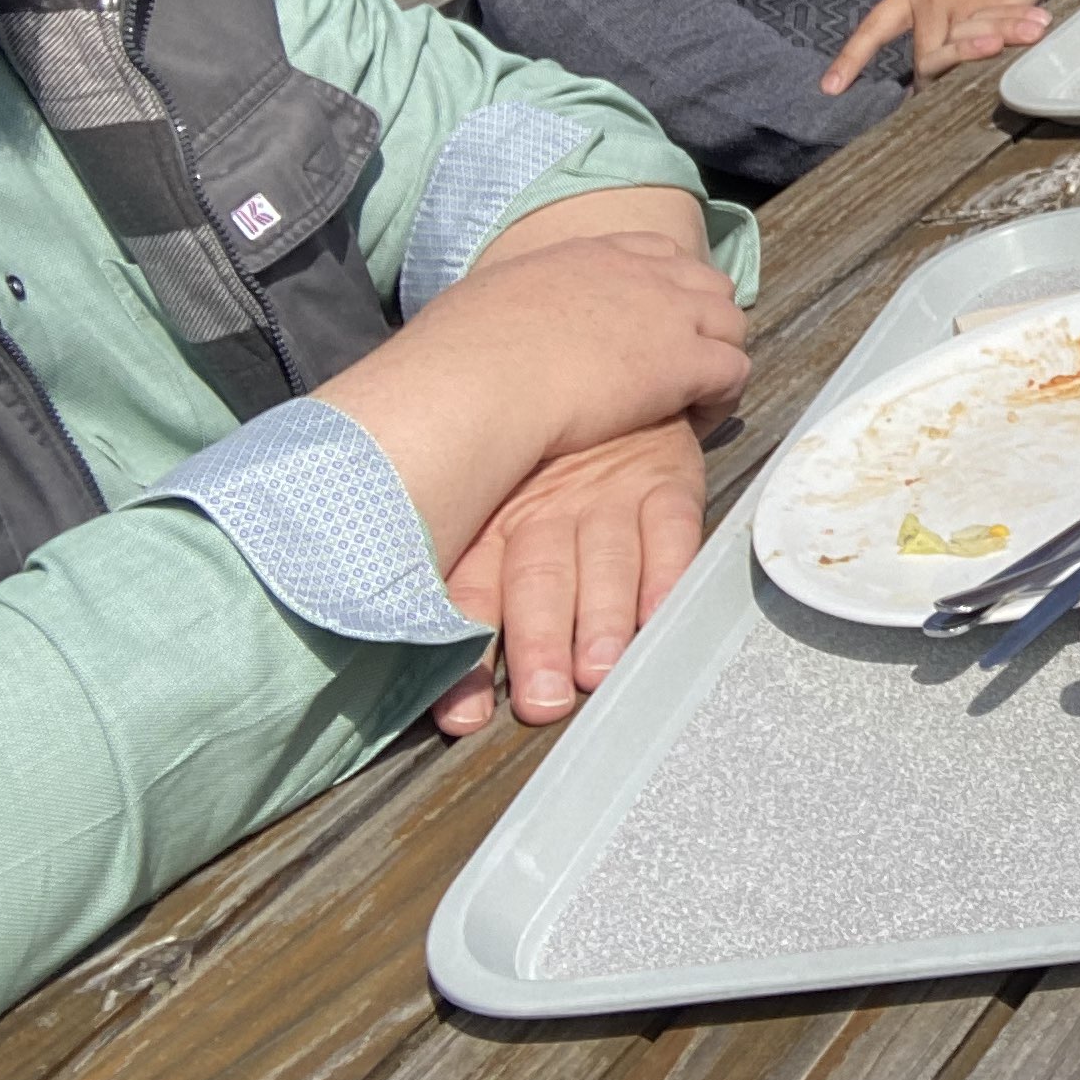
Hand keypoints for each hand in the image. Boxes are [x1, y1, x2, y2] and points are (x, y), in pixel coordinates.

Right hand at [319, 222, 746, 573]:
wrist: (478, 381)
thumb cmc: (461, 354)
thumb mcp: (486, 304)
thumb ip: (506, 308)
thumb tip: (484, 328)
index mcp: (589, 256)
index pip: (654, 253)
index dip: (665, 289)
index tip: (652, 325)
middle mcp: (640, 275)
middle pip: (706, 283)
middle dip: (702, 320)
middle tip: (679, 365)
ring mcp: (670, 315)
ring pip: (732, 324)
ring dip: (718, 358)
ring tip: (692, 399)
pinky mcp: (686, 362)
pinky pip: (735, 373)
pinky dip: (722, 398)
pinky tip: (693, 423)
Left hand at [426, 420, 706, 734]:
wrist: (603, 362)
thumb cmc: (538, 457)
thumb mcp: (485, 496)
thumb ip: (462, 568)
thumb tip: (408, 660)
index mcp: (494, 521)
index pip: (473, 595)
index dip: (470, 656)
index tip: (465, 718)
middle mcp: (548, 510)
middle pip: (540, 581)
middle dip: (539, 643)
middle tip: (543, 698)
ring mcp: (610, 494)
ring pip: (602, 562)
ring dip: (601, 618)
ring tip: (597, 668)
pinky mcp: (666, 481)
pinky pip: (670, 529)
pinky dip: (667, 571)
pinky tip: (660, 612)